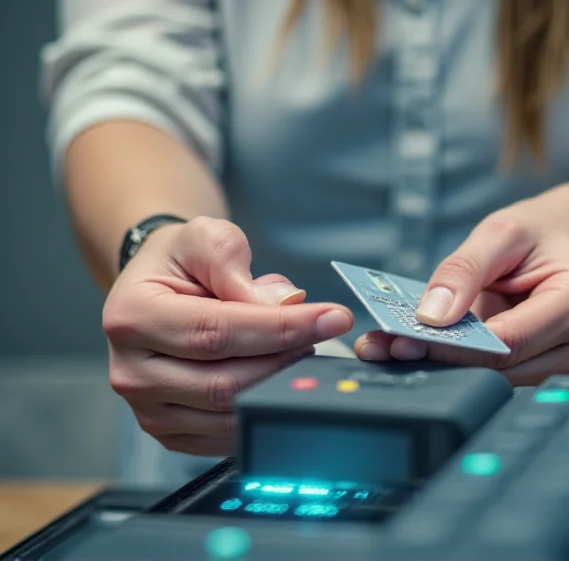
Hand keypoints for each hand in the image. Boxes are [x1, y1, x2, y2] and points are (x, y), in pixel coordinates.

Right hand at [103, 216, 353, 454]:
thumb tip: (282, 303)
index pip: (217, 332)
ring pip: (231, 412)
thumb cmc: (180, 262)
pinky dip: (265, 407)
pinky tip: (281, 375)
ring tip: (300, 347)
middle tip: (322, 331)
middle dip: (287, 357)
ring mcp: (149, 411)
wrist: (155, 288)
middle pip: (225, 382)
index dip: (282, 327)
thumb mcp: (205, 237)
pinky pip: (229, 434)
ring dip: (279, 383)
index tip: (333, 317)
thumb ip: (235, 264)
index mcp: (132, 318)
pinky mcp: (171, 434)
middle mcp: (131, 372)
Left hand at [354, 184, 568, 384]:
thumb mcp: (500, 231)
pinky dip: (468, 364)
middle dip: (443, 360)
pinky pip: (508, 377)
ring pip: (502, 381)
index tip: (403, 340)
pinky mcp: (565, 375)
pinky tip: (433, 350)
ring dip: (450, 367)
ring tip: (398, 348)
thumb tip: (431, 318)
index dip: (453, 345)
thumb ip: (464, 270)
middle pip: (504, 370)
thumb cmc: (541, 231)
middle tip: (386, 348)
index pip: (508, 341)